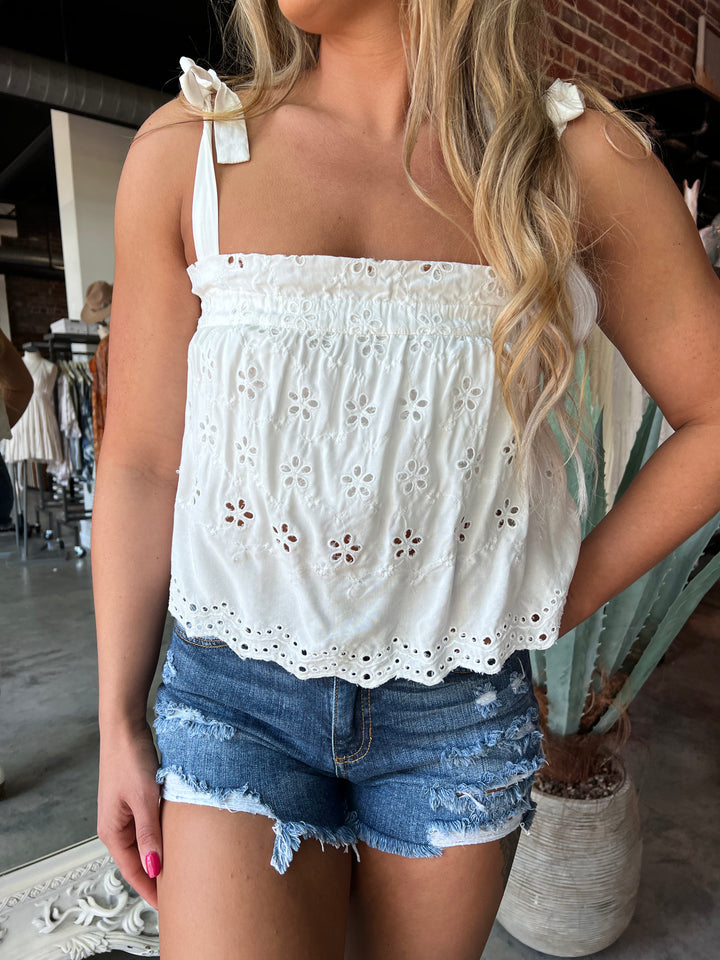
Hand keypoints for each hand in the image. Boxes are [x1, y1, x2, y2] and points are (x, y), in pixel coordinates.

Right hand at [97, 721, 162, 910]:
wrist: (125, 726)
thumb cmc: (130, 759)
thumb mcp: (143, 799)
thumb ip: (148, 835)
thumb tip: (154, 868)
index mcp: (112, 831)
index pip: (133, 871)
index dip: (152, 889)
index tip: (171, 905)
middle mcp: (116, 825)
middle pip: (137, 860)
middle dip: (156, 877)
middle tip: (181, 891)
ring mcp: (124, 813)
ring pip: (144, 843)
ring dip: (160, 856)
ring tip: (182, 870)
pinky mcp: (134, 800)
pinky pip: (148, 827)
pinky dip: (160, 837)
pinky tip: (175, 840)